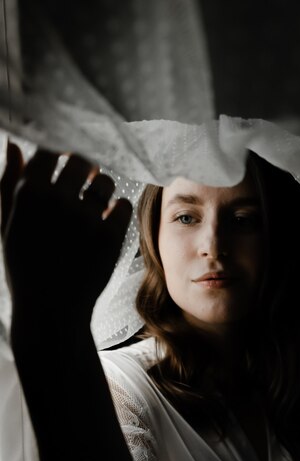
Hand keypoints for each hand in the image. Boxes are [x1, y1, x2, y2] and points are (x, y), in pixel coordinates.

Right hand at [1, 142, 131, 316]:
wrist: (51, 311)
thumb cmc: (25, 266)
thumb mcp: (7, 225)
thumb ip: (9, 182)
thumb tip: (14, 145)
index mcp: (29, 195)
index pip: (51, 151)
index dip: (60, 153)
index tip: (64, 162)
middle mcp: (58, 202)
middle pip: (83, 160)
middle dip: (84, 166)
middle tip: (85, 178)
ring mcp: (87, 220)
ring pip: (106, 182)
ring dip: (102, 187)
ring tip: (96, 201)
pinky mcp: (111, 238)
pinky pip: (124, 205)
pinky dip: (117, 209)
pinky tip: (108, 218)